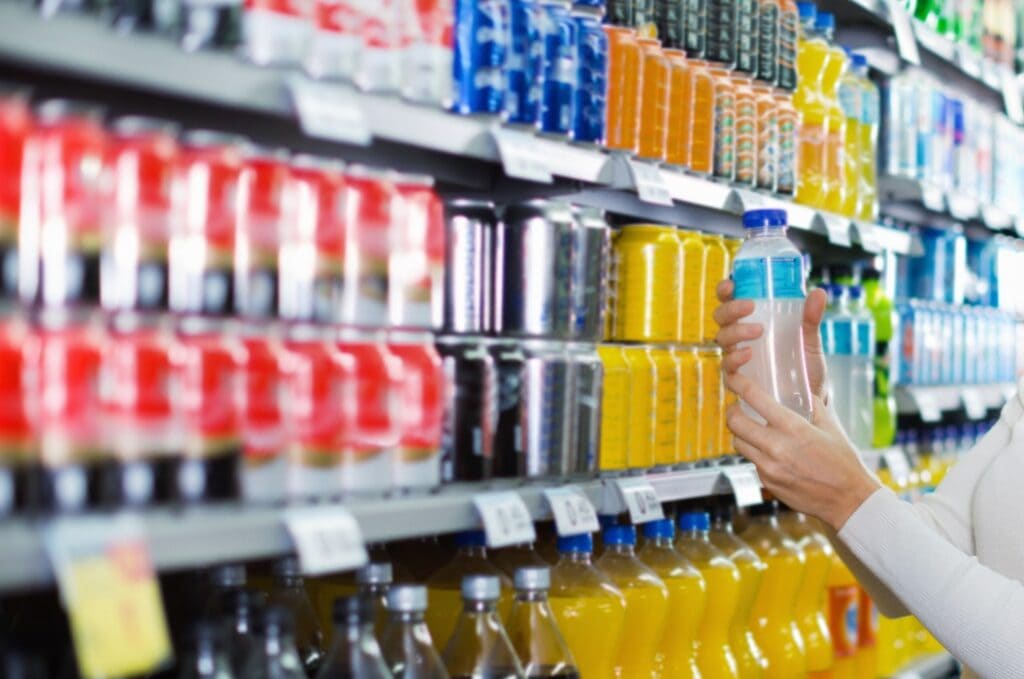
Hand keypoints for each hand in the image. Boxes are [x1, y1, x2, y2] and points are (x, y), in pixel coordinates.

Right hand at [714, 280, 829, 402]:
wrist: (810, 402)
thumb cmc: (806, 368)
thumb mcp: (810, 341)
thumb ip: (811, 319)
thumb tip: (818, 292)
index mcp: (751, 322)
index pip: (730, 301)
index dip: (725, 290)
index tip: (731, 284)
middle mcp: (739, 338)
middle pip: (721, 317)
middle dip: (730, 309)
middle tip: (749, 306)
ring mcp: (736, 358)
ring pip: (722, 339)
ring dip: (736, 331)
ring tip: (758, 330)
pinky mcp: (738, 380)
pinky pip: (727, 367)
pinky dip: (735, 358)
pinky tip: (748, 354)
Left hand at [724, 371, 880, 530]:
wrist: (849, 501)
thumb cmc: (844, 463)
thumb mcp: (831, 428)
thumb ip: (815, 407)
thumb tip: (805, 391)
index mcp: (792, 427)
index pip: (754, 398)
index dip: (738, 384)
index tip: (733, 379)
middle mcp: (776, 446)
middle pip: (735, 422)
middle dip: (731, 411)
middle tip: (736, 407)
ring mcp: (768, 467)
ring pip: (738, 443)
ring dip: (740, 433)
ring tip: (750, 429)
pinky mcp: (767, 482)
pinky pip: (751, 462)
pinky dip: (755, 453)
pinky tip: (768, 452)